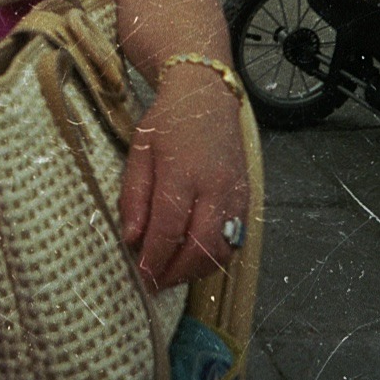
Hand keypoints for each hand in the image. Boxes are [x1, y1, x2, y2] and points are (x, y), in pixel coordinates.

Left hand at [118, 63, 247, 291]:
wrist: (207, 96)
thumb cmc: (167, 121)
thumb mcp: (139, 151)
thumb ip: (135, 196)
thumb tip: (132, 239)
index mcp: (183, 172)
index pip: (169, 228)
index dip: (155, 258)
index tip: (141, 277)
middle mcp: (215, 186)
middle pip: (201, 246)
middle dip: (176, 272)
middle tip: (155, 284)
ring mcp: (236, 194)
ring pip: (222, 249)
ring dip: (196, 270)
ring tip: (171, 274)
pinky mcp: (247, 198)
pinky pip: (235, 240)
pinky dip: (214, 257)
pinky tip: (193, 258)